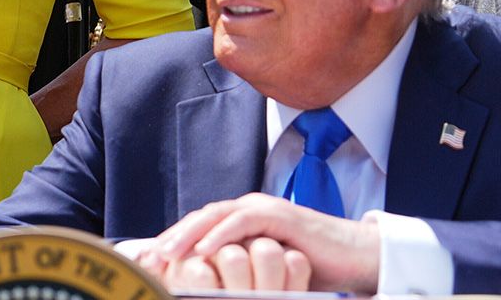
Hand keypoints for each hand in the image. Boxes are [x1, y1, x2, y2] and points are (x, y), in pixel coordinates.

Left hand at [136, 193, 379, 293]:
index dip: (171, 245)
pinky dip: (220, 234)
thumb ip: (238, 275)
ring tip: (166, 253)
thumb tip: (208, 293)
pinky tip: (203, 250)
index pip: (198, 230)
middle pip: (199, 220)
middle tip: (146, 258)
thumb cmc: (311, 268)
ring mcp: (263, 209)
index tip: (148, 265)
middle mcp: (247, 210)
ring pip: (215, 216)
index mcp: (241, 222)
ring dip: (188, 234)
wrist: (353, 258)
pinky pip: (243, 222)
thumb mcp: (265, 273)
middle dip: (170, 238)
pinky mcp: (279, 215)